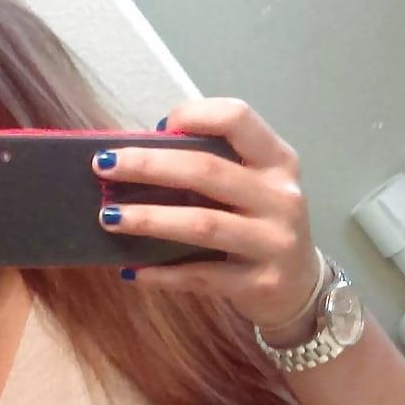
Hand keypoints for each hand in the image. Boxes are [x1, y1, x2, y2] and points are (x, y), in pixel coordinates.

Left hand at [91, 97, 321, 330]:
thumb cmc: (262, 228)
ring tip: (109, 217)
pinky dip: (162, 274)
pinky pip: (201, 276)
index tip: (156, 126)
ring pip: (202, 224)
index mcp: (277, 161)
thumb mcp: (254, 189)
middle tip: (104, 167)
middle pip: (207, 171)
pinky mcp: (259, 283)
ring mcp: (272, 243)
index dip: (194, 115)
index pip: (238, 119)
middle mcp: (280, 198)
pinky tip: (131, 271)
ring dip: (149, 220)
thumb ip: (214, 168)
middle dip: (150, 166)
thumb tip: (140, 154)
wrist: (300, 289)